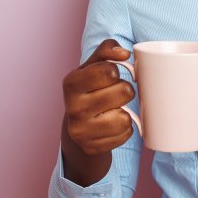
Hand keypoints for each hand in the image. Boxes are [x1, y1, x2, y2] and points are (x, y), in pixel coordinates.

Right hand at [62, 38, 135, 155]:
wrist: (78, 128)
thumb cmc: (89, 90)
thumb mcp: (93, 66)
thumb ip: (107, 50)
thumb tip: (124, 53)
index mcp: (71, 83)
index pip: (109, 70)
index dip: (117, 72)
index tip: (112, 75)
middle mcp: (73, 108)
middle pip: (124, 91)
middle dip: (125, 91)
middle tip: (115, 94)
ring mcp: (81, 131)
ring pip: (125, 116)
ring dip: (126, 112)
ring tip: (114, 110)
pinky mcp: (92, 147)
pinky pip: (125, 134)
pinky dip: (124, 129)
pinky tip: (112, 126)